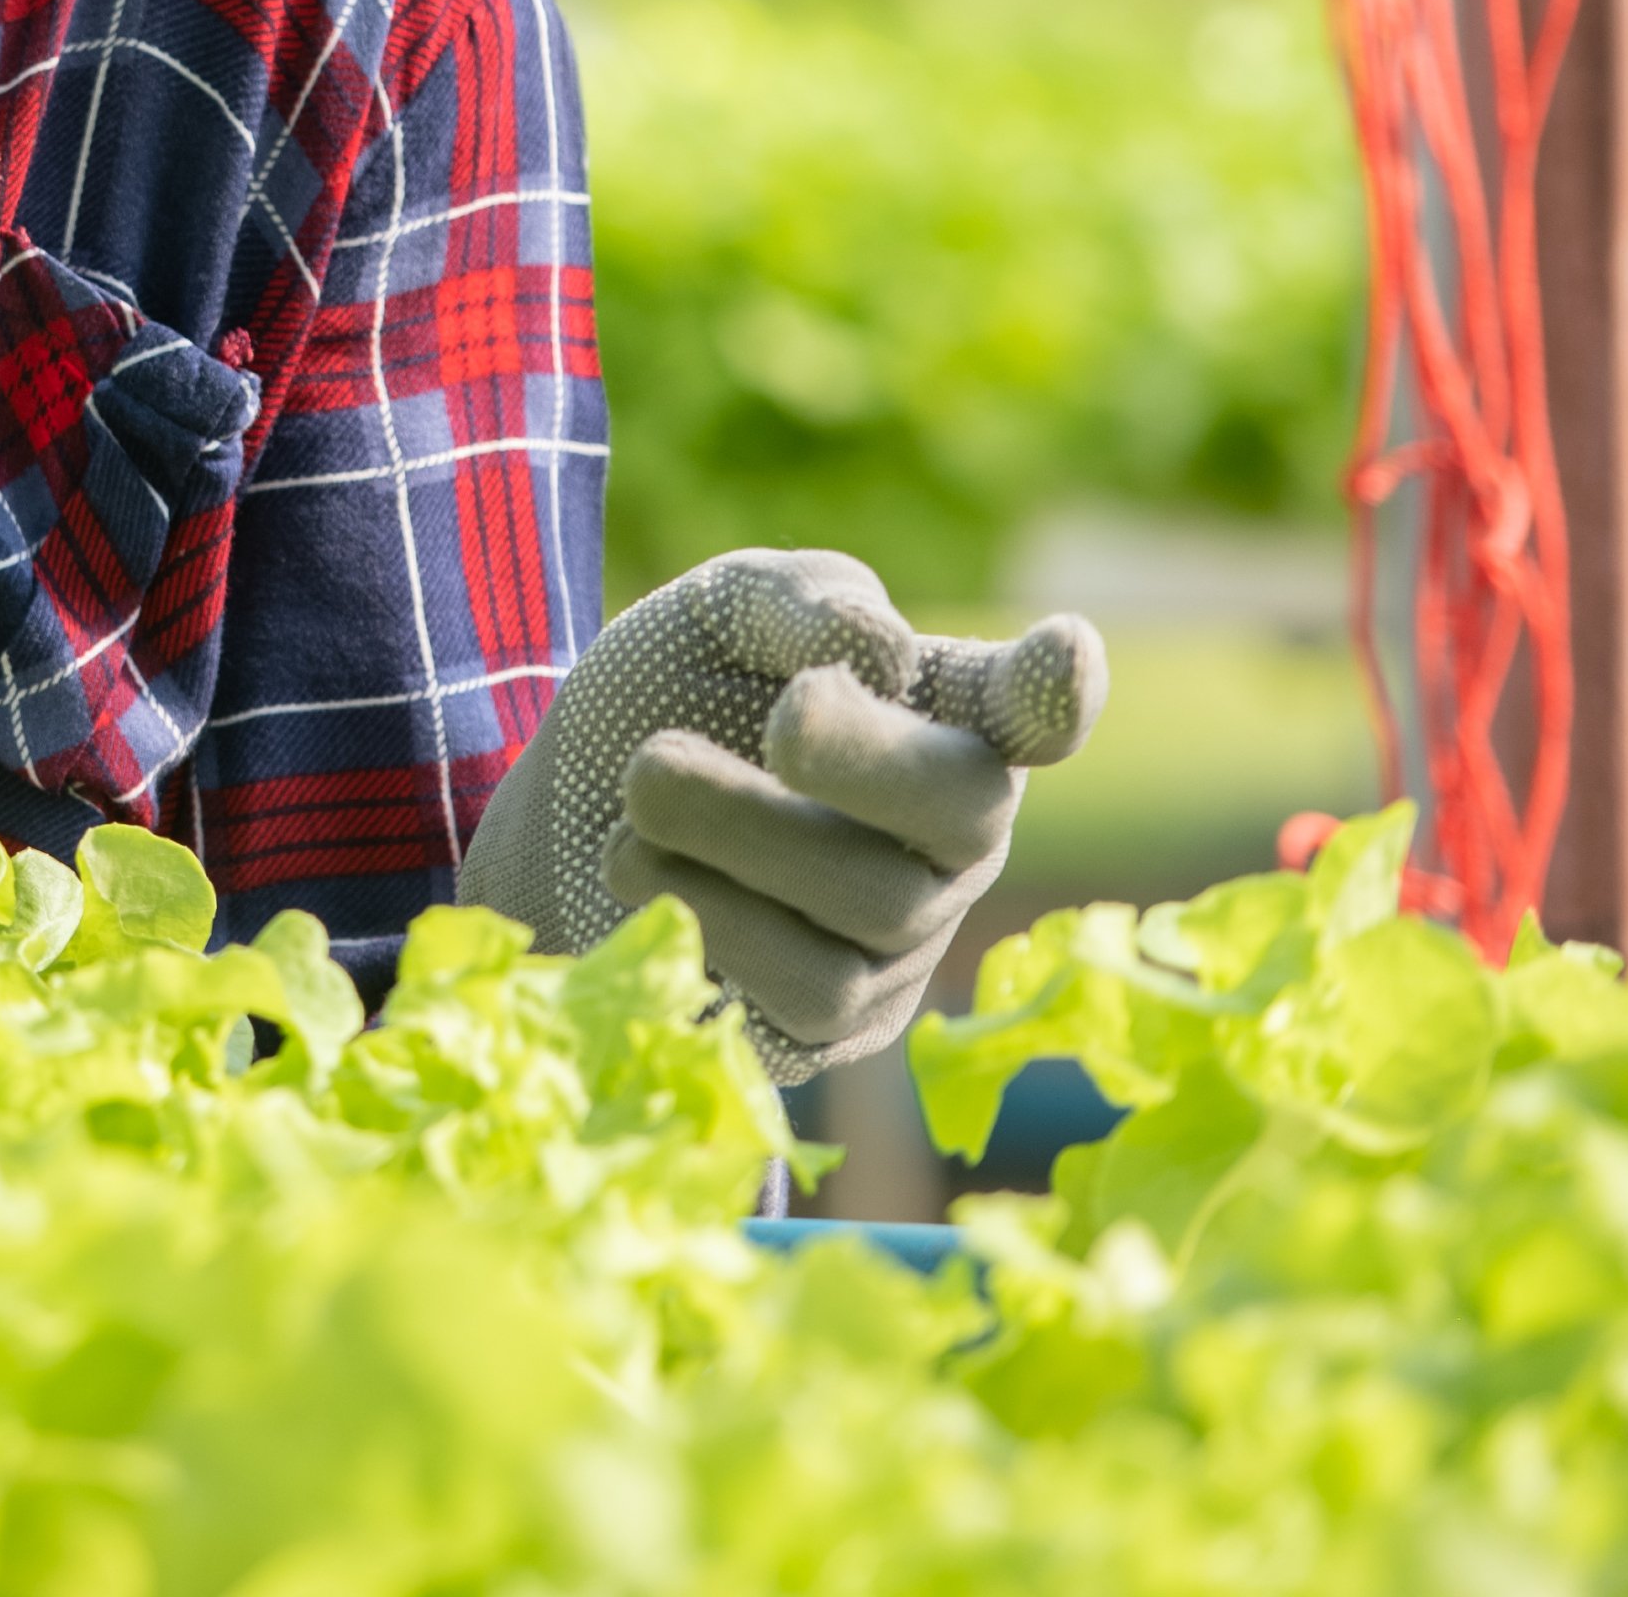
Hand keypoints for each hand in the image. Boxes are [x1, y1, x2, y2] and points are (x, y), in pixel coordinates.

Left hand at [455, 548, 1103, 1079]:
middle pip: (965, 810)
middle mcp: (951, 836)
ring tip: (644, 789)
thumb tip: (879, 647)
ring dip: (733, 833)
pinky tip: (642, 867)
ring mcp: (906, 940)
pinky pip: (807, 996)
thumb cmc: (673, 696)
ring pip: (875, 906)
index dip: (1052, 692)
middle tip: (773, 716)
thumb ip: (798, 600)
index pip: (1028, 707)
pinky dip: (706, 917)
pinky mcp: (838, 1026)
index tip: (1062, 652)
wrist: (565, 813)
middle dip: (856, 758)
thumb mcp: (718, 614)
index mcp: (944, 714)